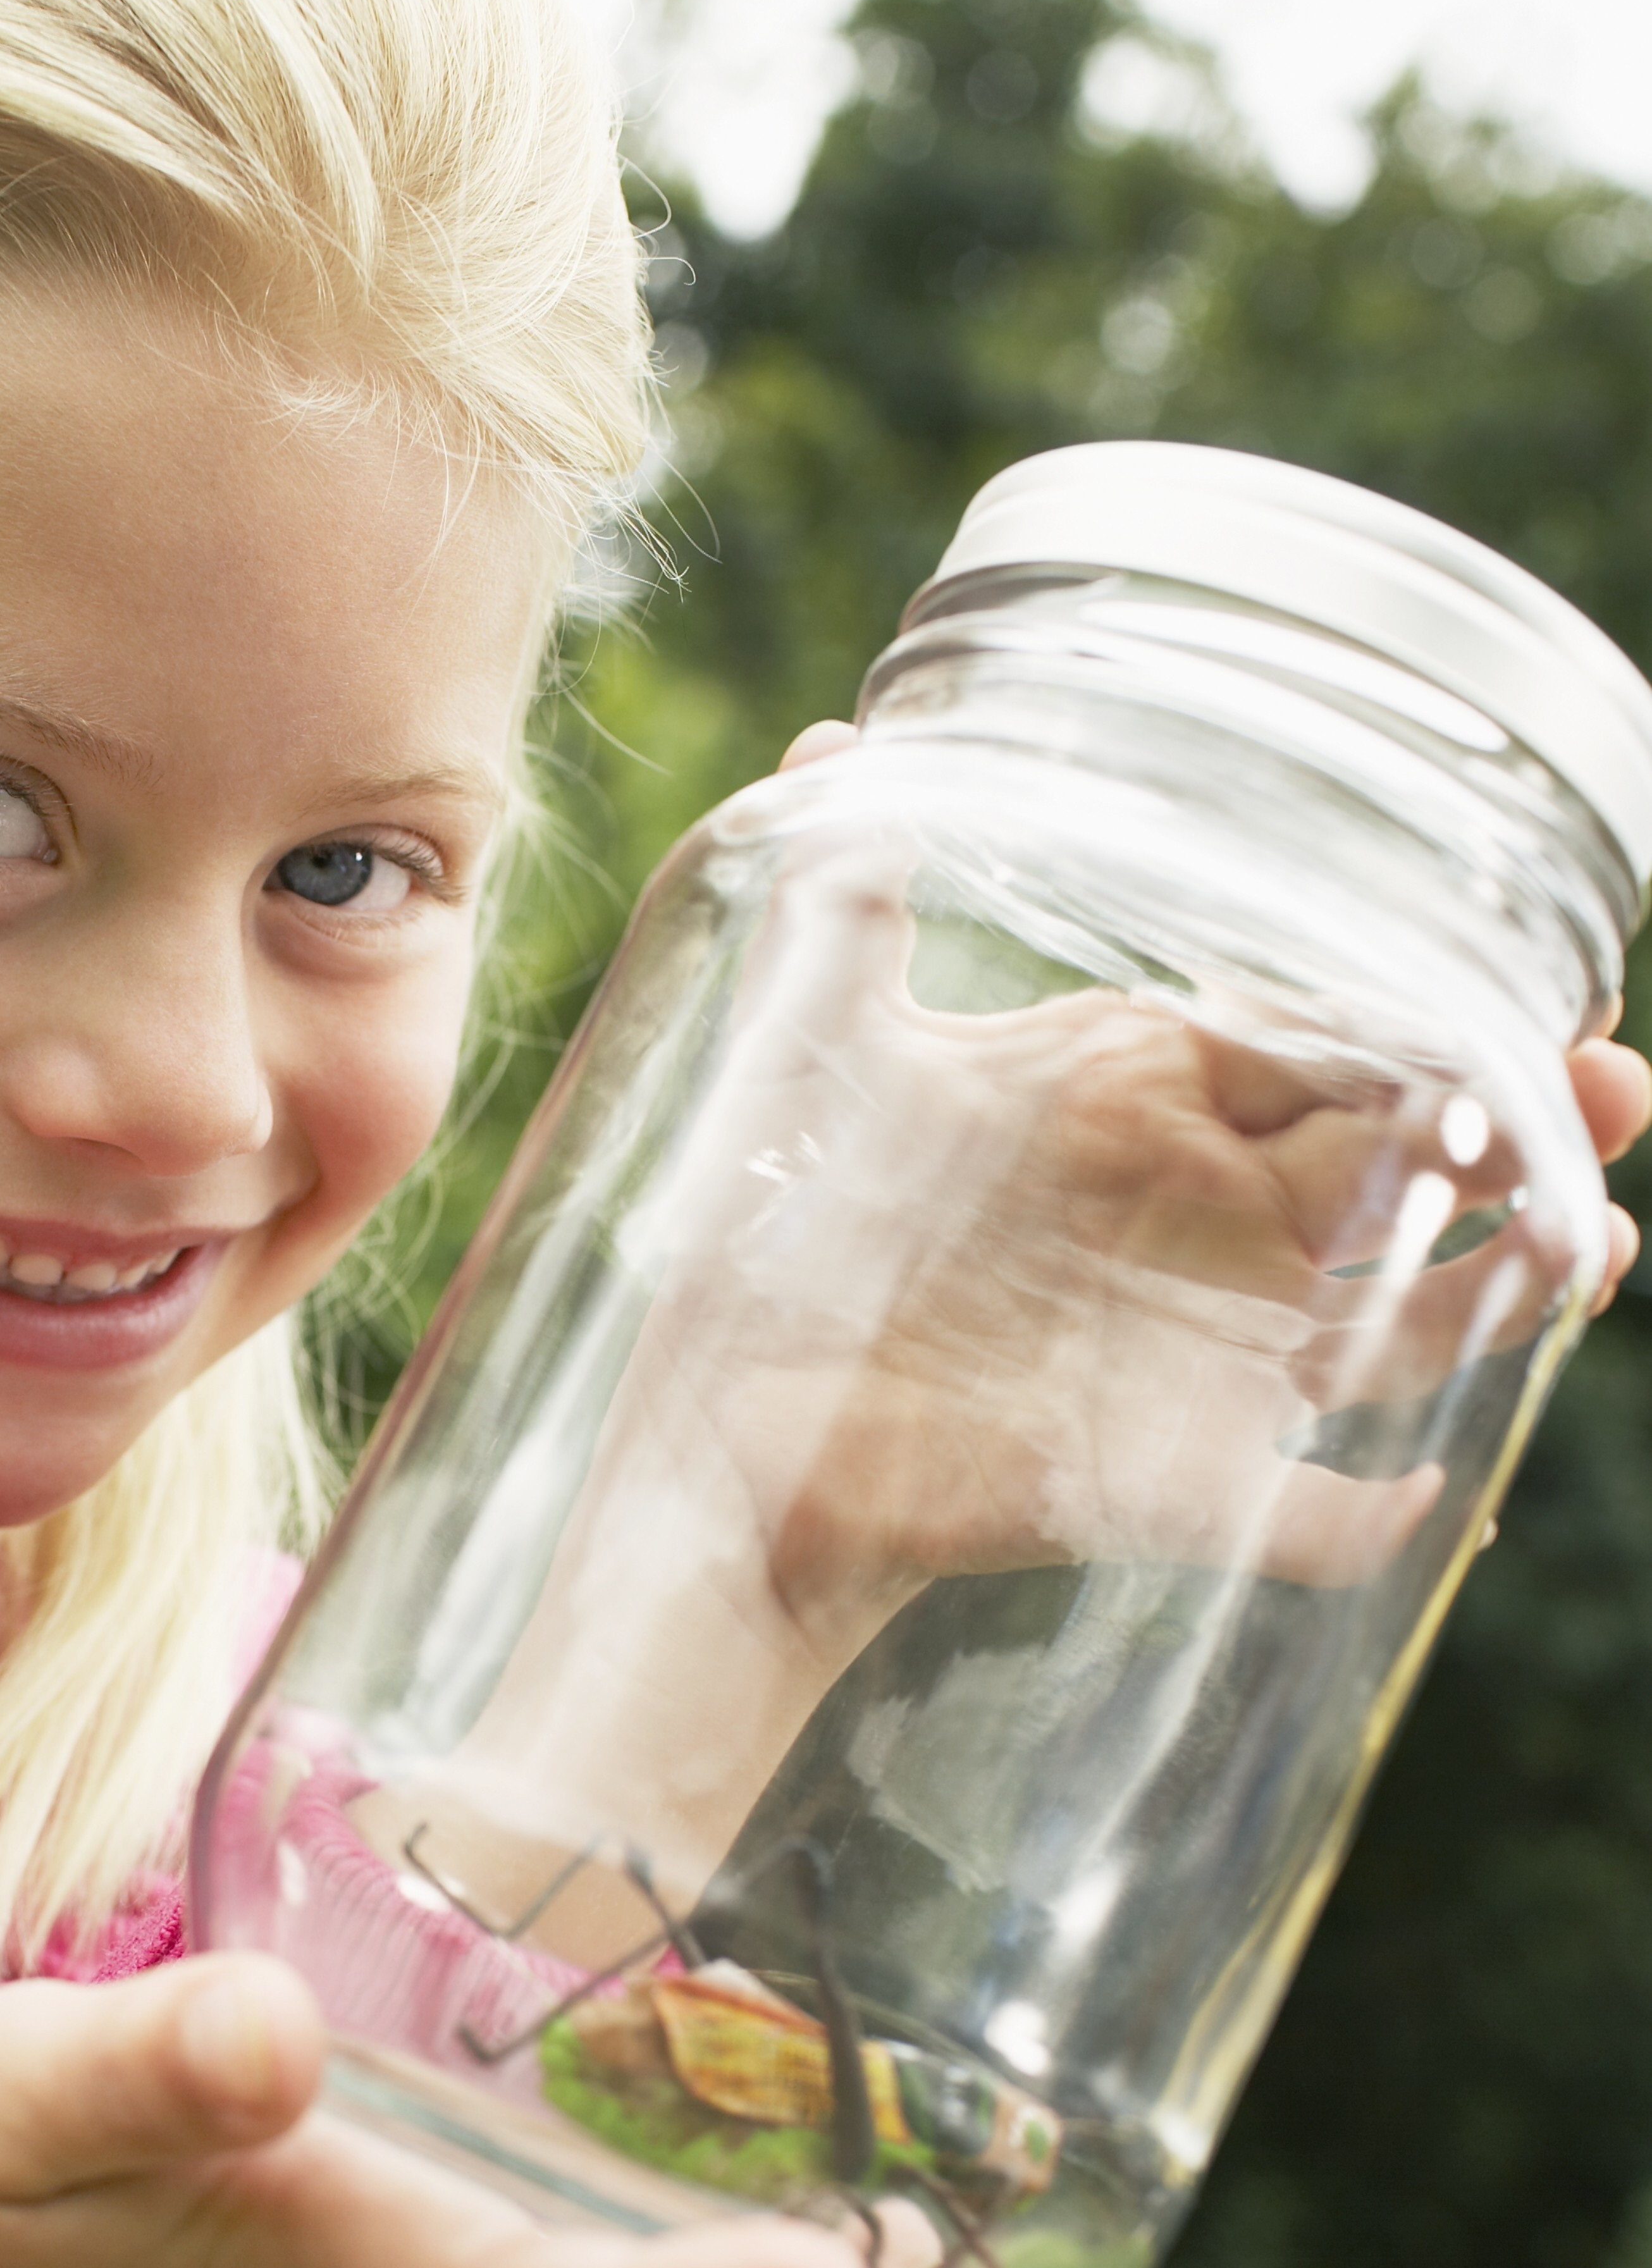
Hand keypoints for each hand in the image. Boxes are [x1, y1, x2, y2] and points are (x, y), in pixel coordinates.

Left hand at [643, 728, 1648, 1643]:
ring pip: (1405, 1329)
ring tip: (1592, 1245)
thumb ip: (839, 899)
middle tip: (1616, 1084)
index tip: (1530, 991)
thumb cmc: (758, 1232)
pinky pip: (1296, 1521)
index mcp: (1152, 1103)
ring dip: (1508, 1293)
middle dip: (1525, 1123)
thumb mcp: (804, 1044)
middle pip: (1409, 1167)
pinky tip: (1418, 1499)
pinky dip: (1363, 1518)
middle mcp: (1204, 1227)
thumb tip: (817, 746)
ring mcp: (1199, 1364)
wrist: (706, 1421)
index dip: (1430, 1020)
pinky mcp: (1159, 1488)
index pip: (1331, 1047)